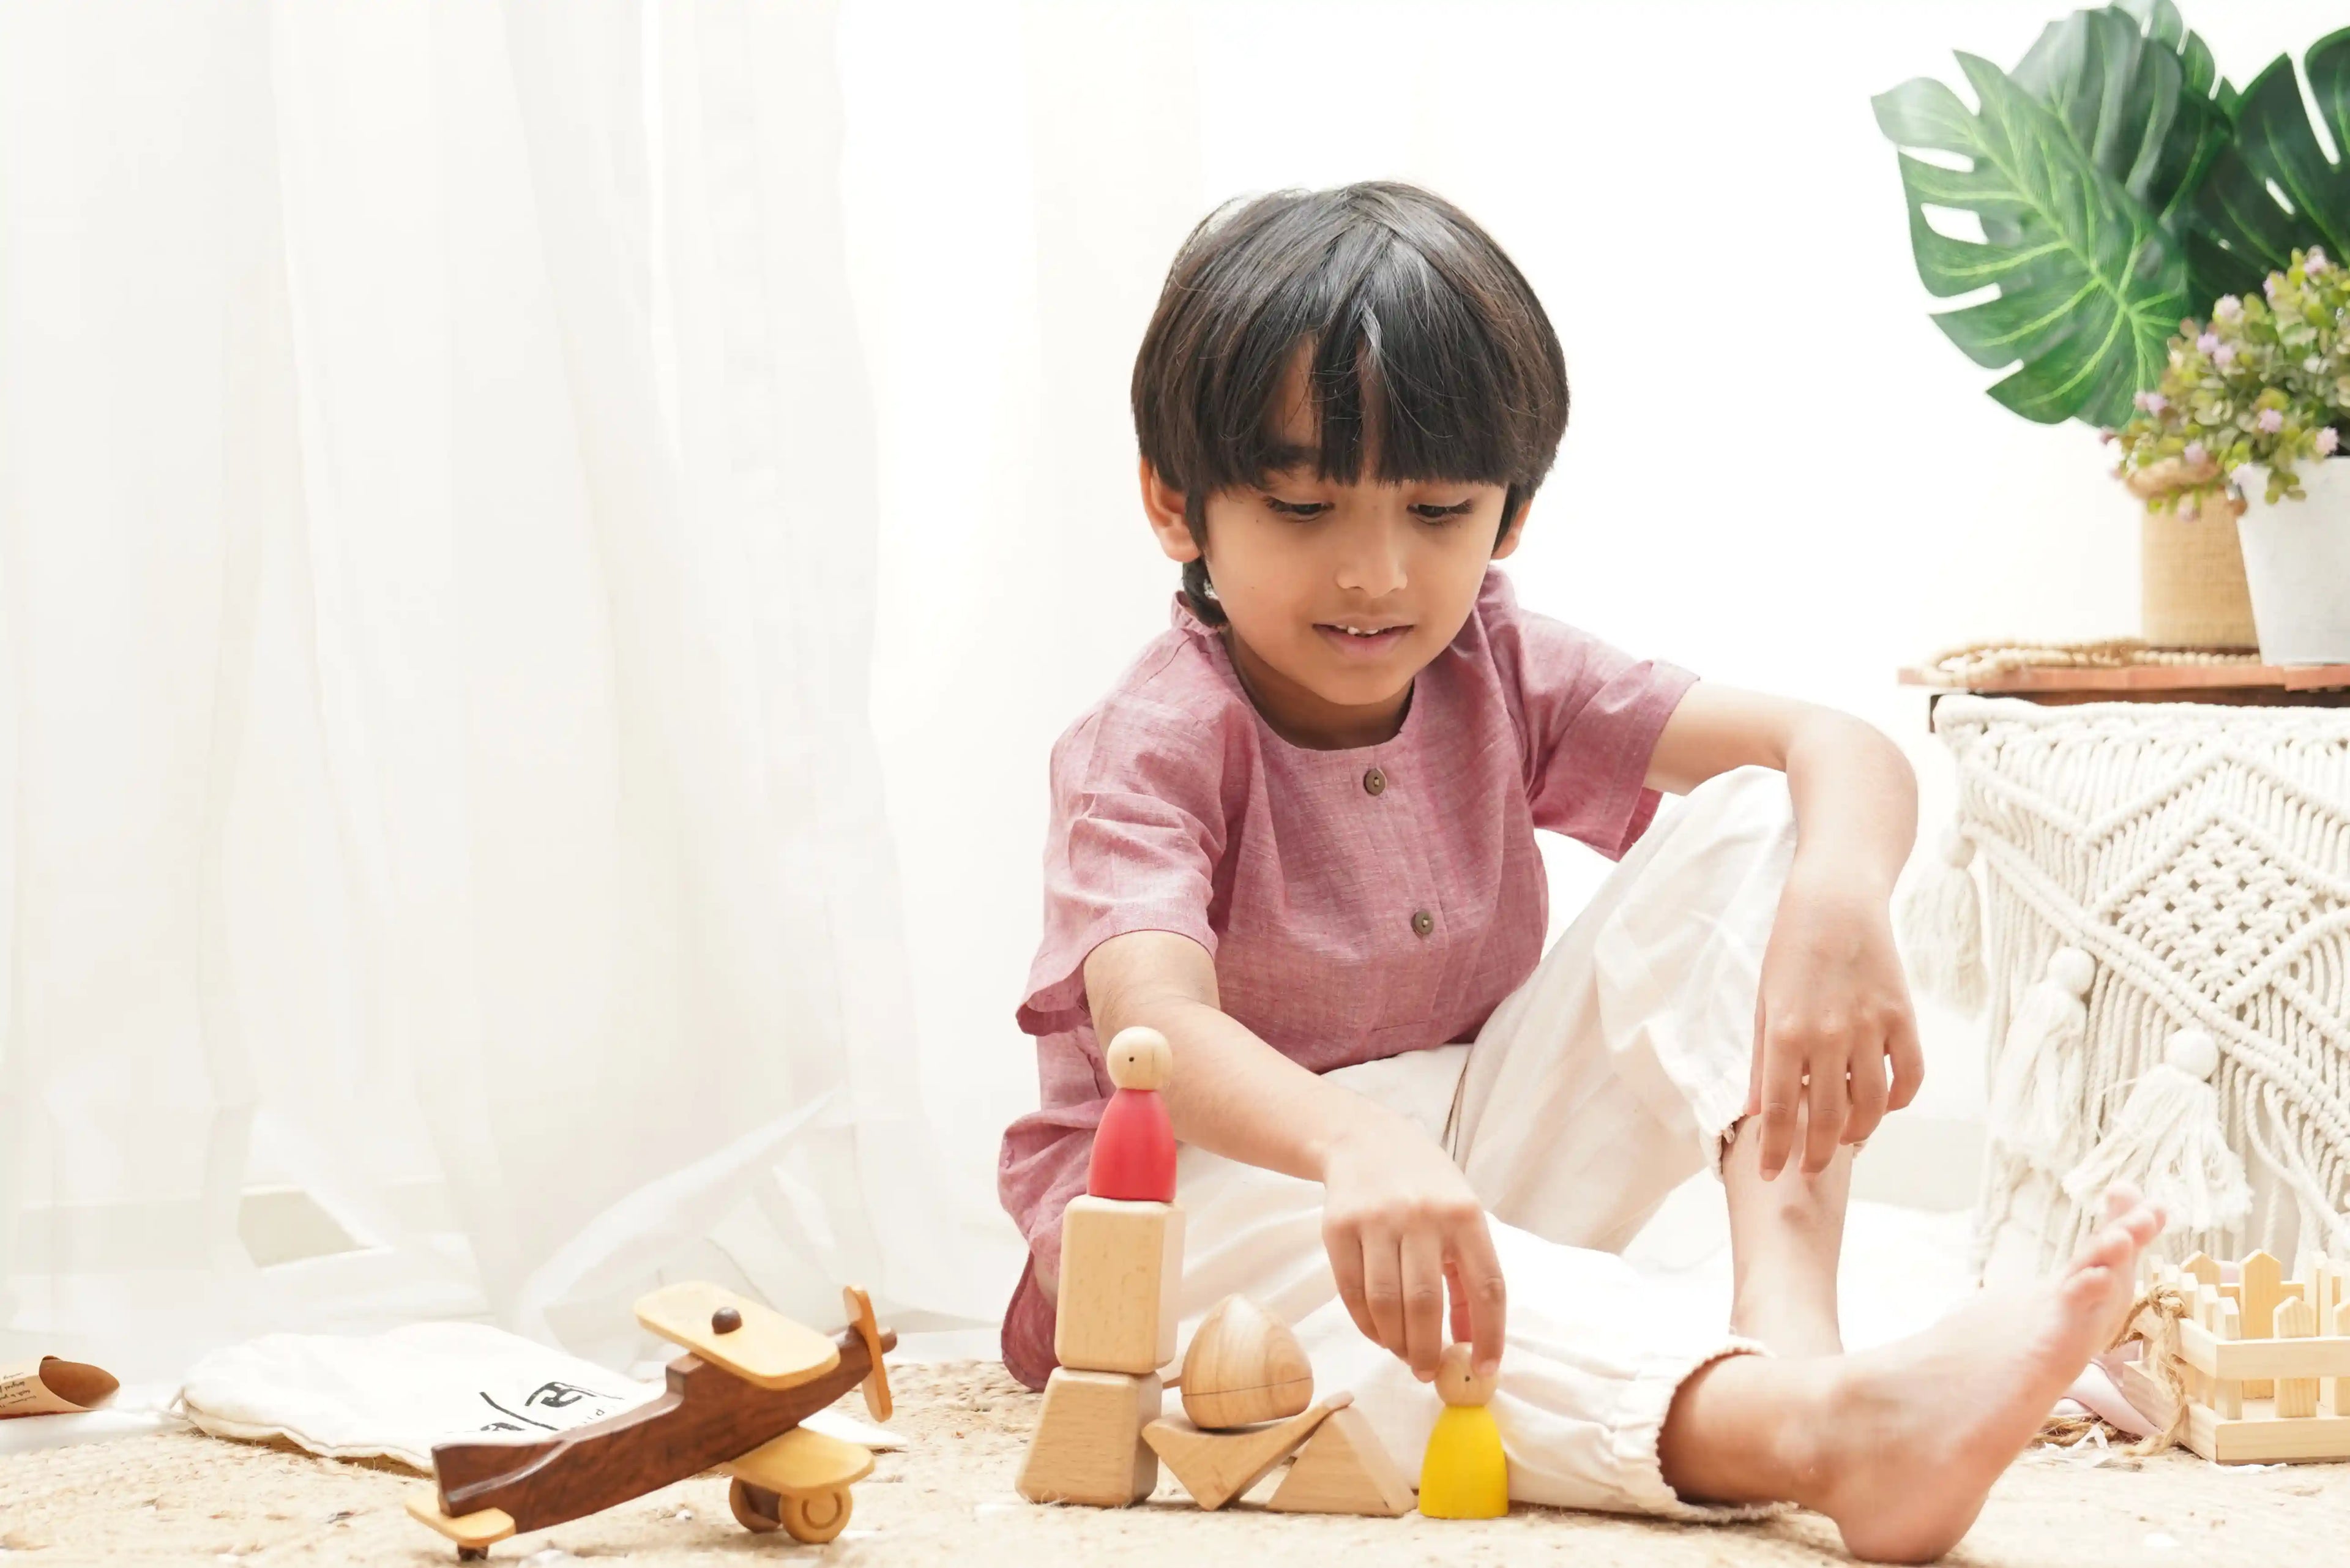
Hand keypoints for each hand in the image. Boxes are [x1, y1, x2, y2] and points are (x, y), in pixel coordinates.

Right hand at [1318, 1115, 1505, 1381]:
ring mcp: (1376, 1220)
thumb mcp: (1461, 1216)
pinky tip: (1378, 1332)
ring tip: (1403, 1354)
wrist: (1364, 1140)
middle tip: (1428, 1372)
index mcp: (1465, 1214)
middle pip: (1425, 1303)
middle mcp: (1421, 1215)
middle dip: (1428, 1350)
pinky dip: (1366, 1324)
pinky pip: (1351, 1292)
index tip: (1486, 1370)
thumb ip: (1469, 1275)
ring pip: (1385, 1303)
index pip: (1486, 1286)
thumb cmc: (1425, 1186)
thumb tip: (1470, 1341)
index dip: (1490, 1335)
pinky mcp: (1338, 1228)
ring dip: (1395, 1342)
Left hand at [1749, 857, 1923, 1177]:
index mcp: (1785, 1033)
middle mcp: (1829, 1036)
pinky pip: (1909, 1077)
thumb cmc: (1789, 951)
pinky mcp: (1904, 1018)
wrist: (1835, 901)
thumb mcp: (1763, 1002)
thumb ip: (1762, 1060)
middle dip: (1815, 1155)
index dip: (1775, 1151)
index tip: (1770, 1176)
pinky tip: (1883, 1107)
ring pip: (1872, 1106)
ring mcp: (1871, 1028)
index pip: (1779, 1112)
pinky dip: (1899, 1101)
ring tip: (1844, 1140)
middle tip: (1809, 1171)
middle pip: (1826, 1119)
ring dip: (1857, 1133)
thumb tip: (1757, 1112)